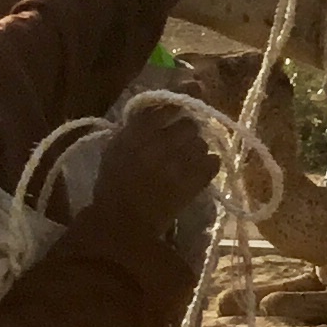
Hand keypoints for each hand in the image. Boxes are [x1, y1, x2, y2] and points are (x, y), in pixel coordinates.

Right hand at [94, 96, 216, 233]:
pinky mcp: (193, 182)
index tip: (185, 102)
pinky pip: (213, 162)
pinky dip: (207, 166)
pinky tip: (197, 172)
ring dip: (197, 150)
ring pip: (202, 143)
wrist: (122, 224)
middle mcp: (158, 144)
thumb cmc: (114, 185)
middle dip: (187, 131)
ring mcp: (178, 164)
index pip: (166, 106)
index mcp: (135, 134)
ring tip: (186, 162)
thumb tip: (163, 105)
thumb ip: (135, 125)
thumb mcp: (115, 149)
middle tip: (181, 143)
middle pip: (189, 124)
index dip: (179, 103)